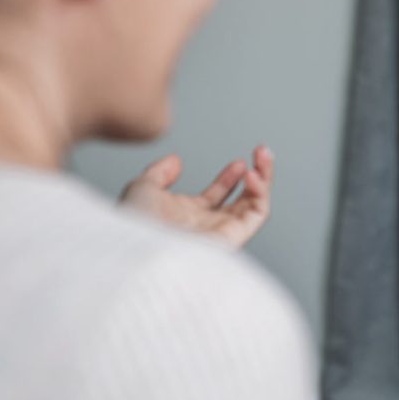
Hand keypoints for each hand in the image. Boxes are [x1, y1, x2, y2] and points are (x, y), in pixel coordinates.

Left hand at [121, 146, 274, 248]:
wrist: (138, 247)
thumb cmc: (134, 226)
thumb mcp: (142, 188)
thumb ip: (159, 173)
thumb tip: (175, 161)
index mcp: (188, 216)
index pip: (218, 196)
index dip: (230, 177)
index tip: (238, 162)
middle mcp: (208, 226)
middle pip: (244, 200)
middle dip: (257, 174)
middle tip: (261, 151)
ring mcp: (221, 232)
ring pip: (256, 206)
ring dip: (264, 178)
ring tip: (263, 155)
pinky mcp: (232, 238)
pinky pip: (257, 215)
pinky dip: (260, 192)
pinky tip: (251, 174)